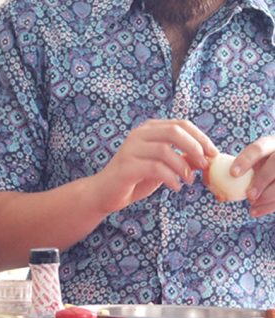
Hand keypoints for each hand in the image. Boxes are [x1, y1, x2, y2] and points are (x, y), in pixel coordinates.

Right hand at [96, 118, 216, 215]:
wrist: (105, 192)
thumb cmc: (135, 179)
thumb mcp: (163, 167)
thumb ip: (181, 159)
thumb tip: (206, 158)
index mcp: (149, 130)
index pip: (181, 124)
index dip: (201, 137)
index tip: (213, 153)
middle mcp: (139, 134)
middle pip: (174, 131)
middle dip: (195, 147)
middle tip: (205, 165)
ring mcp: (131, 149)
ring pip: (165, 150)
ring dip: (183, 166)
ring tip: (188, 181)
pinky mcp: (127, 166)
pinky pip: (155, 167)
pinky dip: (170, 178)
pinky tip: (175, 187)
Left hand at [231, 136, 274, 216]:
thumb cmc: (256, 164)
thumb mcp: (249, 160)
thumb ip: (229, 166)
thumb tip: (205, 176)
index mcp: (269, 144)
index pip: (258, 149)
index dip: (245, 160)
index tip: (232, 173)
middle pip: (274, 165)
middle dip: (261, 180)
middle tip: (249, 195)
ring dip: (267, 197)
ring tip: (252, 206)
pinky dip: (270, 207)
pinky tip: (256, 212)